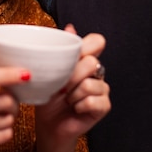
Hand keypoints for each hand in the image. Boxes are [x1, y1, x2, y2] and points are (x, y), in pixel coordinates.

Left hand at [35, 26, 109, 141]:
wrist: (48, 124)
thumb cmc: (47, 97)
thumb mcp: (49, 72)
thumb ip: (61, 51)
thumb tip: (70, 27)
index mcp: (84, 59)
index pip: (97, 42)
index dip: (88, 46)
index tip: (75, 56)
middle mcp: (96, 72)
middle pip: (91, 62)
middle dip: (71, 76)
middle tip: (60, 87)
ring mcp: (101, 89)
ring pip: (90, 84)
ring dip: (73, 95)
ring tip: (67, 100)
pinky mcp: (103, 106)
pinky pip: (93, 100)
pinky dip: (79, 106)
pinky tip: (75, 109)